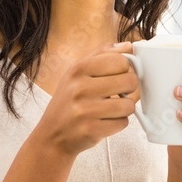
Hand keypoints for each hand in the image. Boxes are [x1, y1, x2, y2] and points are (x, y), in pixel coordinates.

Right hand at [33, 42, 140, 157]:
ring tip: (110, 108)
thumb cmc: (68, 101)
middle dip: (129, 88)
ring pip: (129, 105)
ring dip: (124, 108)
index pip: (120, 60)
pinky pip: (123, 123)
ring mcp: (85, 110)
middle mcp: (80, 88)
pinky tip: (105, 121)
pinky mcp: (91, 130)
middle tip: (118, 93)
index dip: (125, 69)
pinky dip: (118, 123)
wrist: (52, 135)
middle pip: (130, 81)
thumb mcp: (77, 73)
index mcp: (78, 69)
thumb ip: (103, 55)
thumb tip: (129, 46)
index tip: (119, 75)